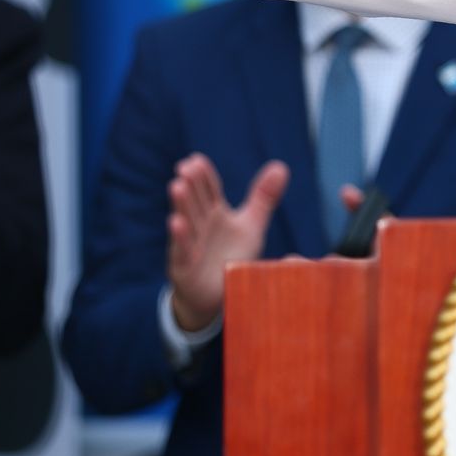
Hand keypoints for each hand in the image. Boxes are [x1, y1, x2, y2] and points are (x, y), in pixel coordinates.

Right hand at [166, 154, 288, 332]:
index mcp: (215, 213)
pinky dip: (181, 238)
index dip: (204, 176)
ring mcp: (191, 246)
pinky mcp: (186, 267)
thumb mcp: (251, 225)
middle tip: (185, 167)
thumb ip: (263, 197)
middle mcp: (201, 226)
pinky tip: (176, 222)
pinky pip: (182, 251)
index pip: (209, 190)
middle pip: (196, 202)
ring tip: (176, 186)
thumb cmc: (231, 255)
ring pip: (187, 223)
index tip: (196, 160)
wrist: (216, 295)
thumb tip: (280, 166)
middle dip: (191, 185)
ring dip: (181, 205)